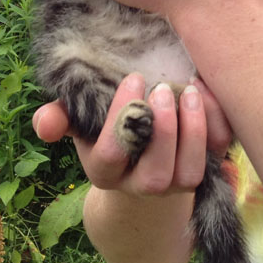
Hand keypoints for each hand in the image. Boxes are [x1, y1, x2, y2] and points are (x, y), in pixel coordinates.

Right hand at [32, 73, 230, 196]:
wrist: (143, 153)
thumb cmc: (110, 128)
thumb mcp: (82, 123)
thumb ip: (62, 118)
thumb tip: (45, 122)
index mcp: (106, 171)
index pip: (111, 155)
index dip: (122, 119)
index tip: (134, 78)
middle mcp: (141, 184)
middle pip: (155, 175)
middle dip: (163, 132)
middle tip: (162, 88)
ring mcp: (175, 182)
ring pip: (190, 174)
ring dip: (194, 131)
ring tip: (189, 92)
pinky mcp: (204, 169)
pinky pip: (218, 156)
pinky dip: (217, 125)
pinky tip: (206, 91)